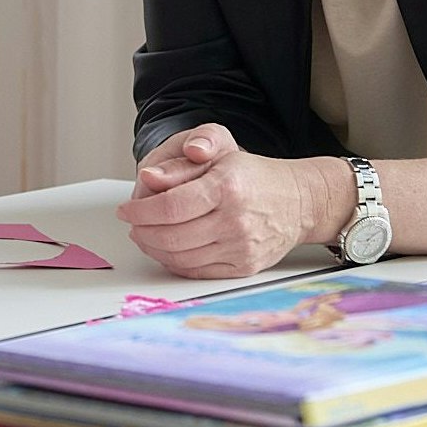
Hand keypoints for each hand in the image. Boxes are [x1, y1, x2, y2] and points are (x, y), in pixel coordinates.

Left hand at [114, 129, 332, 277]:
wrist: (300, 202)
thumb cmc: (255, 177)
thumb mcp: (219, 155)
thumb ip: (180, 166)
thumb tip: (148, 177)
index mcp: (227, 188)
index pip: (170, 207)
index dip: (140, 211)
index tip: (126, 210)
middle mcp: (236, 221)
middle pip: (171, 236)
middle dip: (142, 232)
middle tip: (133, 224)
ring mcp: (241, 248)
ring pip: (181, 258)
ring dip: (154, 249)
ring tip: (145, 235)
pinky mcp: (244, 267)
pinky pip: (198, 271)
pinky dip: (174, 262)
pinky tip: (167, 250)